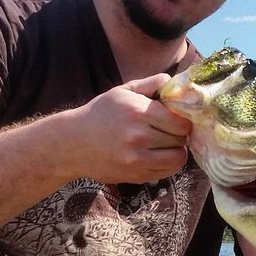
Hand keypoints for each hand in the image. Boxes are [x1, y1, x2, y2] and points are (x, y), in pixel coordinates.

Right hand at [67, 74, 191, 183]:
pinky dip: (168, 165)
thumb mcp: (122, 92)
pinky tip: (159, 156)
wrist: (72, 143)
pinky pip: (167, 172)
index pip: (181, 122)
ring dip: (177, 151)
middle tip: (171, 132)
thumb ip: (150, 84)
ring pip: (178, 158)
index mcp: (138, 113)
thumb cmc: (100, 114)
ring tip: (168, 145)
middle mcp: (139, 136)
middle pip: (180, 140)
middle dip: (180, 135)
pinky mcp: (135, 175)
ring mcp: (137, 159)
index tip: (178, 120)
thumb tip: (172, 80)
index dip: (184, 121)